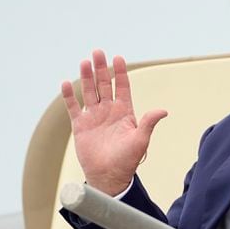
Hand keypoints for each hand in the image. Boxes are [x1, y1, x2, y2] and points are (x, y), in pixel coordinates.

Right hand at [61, 49, 166, 195]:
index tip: (118, 58)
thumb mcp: (140, 140)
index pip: (121, 87)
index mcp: (124, 112)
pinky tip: (66, 83)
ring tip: (84, 62)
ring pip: (89, 92)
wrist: (109, 176)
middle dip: (101, 68)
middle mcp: (108, 111)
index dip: (119, 72)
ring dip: (86, 77)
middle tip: (98, 52)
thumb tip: (163, 110)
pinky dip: (69, 96)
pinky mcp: (81, 126)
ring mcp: (94, 117)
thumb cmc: (128, 160)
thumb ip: (148, 123)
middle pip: (104, 85)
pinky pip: (74, 107)